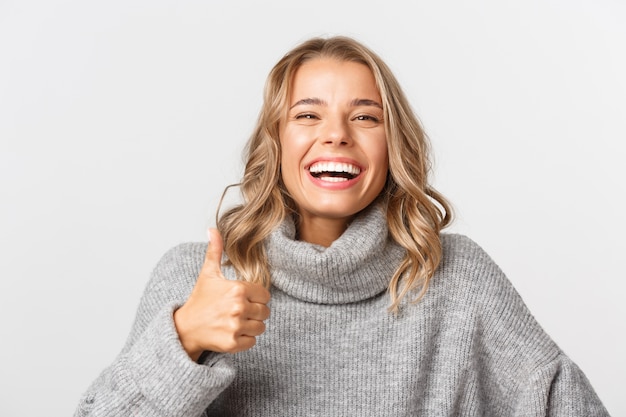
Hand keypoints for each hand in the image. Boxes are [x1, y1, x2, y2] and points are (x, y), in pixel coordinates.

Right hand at [173, 228, 270, 360]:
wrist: (185, 328)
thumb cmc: (200, 300)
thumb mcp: (208, 273)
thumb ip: (215, 250)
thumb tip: (212, 229)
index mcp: (237, 289)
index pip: (265, 295)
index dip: (256, 297)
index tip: (243, 299)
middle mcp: (238, 307)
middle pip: (265, 312)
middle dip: (255, 312)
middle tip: (238, 312)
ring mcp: (235, 326)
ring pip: (261, 327)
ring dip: (251, 326)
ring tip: (235, 322)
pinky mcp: (232, 343)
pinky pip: (253, 341)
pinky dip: (245, 339)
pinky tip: (232, 332)